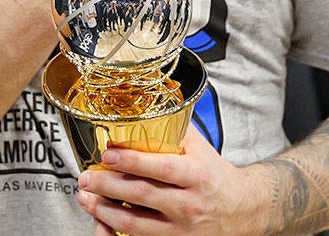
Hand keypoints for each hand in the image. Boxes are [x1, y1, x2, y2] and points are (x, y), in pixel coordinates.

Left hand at [77, 128, 263, 235]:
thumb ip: (176, 129)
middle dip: (107, 186)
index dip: (131, 162)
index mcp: (196, 175)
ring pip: (134, 223)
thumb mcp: (202, 149)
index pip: (161, 168)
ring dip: (104, 210)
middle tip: (86, 177)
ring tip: (86, 198)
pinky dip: (115, 232)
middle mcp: (188, 203)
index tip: (108, 154)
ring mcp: (180, 228)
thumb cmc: (216, 177)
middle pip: (141, 195)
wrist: (243, 210)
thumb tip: (148, 105)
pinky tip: (102, 222)